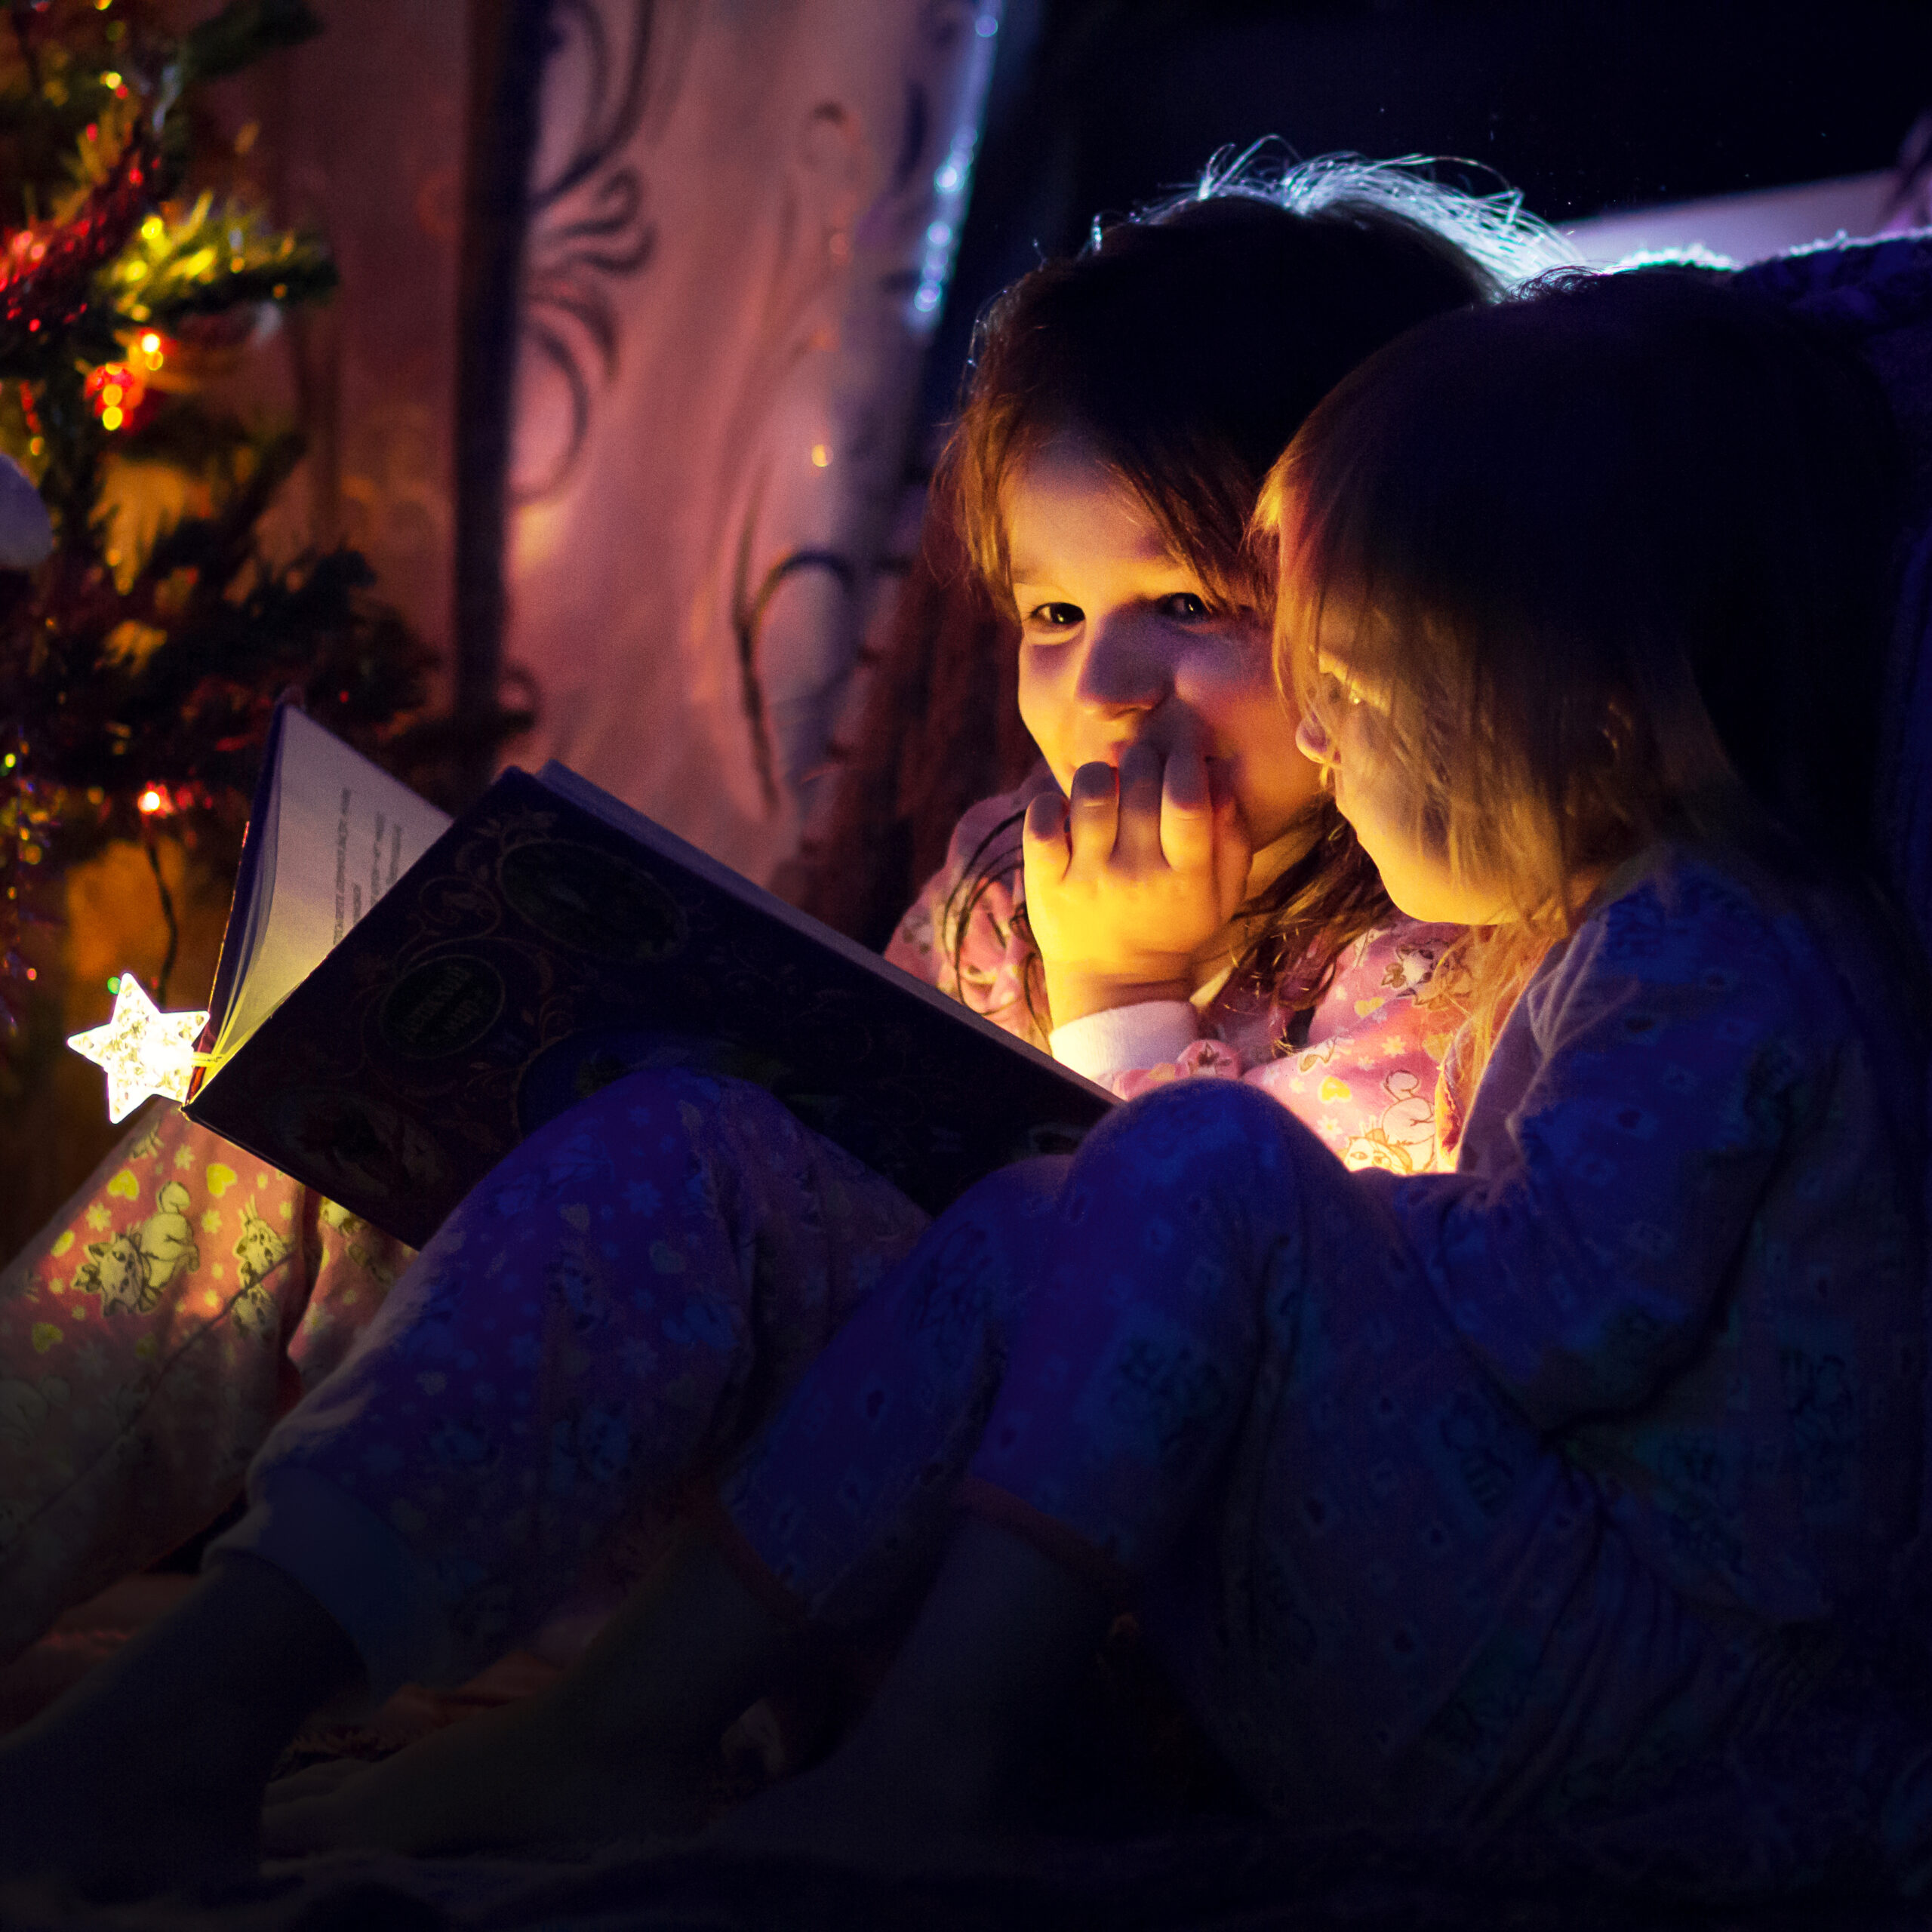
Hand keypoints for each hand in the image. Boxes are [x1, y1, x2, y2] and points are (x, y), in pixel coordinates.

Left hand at [1023, 741, 1251, 1025]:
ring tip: (1107, 786)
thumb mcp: (1222, 894)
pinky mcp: (1047, 883)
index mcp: (1185, 877)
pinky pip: (1042, 820)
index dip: (1186, 763)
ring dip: (1099, 774)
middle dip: (1142, 759)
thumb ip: (1233, 837)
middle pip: (1138, 783)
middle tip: (1142, 766)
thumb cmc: (1175, 926)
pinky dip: (1050, 803)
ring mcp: (1088, 879)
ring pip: (1091, 792)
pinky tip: (1066, 811)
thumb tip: (1219, 776)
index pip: (1186, 800)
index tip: (1182, 757)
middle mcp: (1136, 876)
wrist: (1116, 984)